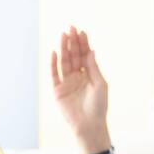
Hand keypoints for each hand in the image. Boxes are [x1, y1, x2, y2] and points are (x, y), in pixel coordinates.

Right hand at [50, 27, 109, 150]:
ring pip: (64, 62)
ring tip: (63, 35)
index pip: (84, 55)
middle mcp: (77, 77)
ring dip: (63, 48)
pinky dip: (53, 63)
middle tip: (71, 28)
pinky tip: (54, 52)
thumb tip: (91, 50)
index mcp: (89, 75)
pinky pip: (54, 74)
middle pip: (73, 56)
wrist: (90, 125)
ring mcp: (67, 83)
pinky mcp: (58, 91)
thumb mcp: (100, 84)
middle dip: (72, 42)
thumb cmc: (99, 106)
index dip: (83, 44)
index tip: (82, 31)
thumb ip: (93, 67)